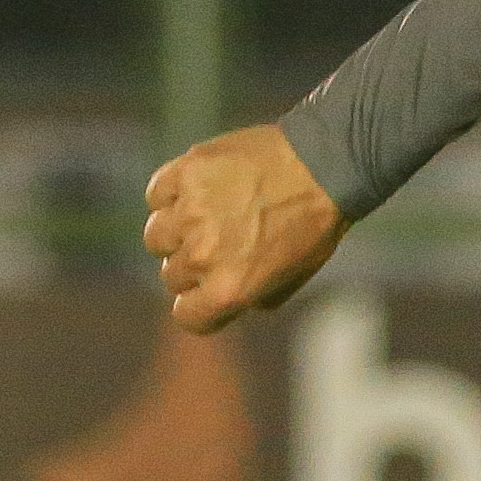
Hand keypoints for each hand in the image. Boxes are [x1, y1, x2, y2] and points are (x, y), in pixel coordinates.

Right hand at [143, 124, 346, 332]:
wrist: (324, 164)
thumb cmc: (314, 224)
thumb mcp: (292, 277)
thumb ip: (251, 296)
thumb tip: (224, 300)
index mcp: (229, 289)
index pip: (185, 315)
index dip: (197, 305)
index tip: (207, 291)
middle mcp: (203, 255)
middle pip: (172, 276)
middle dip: (192, 266)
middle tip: (219, 243)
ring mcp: (190, 212)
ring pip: (156, 237)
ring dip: (176, 231)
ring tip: (203, 216)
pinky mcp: (184, 173)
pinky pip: (156, 196)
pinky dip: (170, 195)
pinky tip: (195, 190)